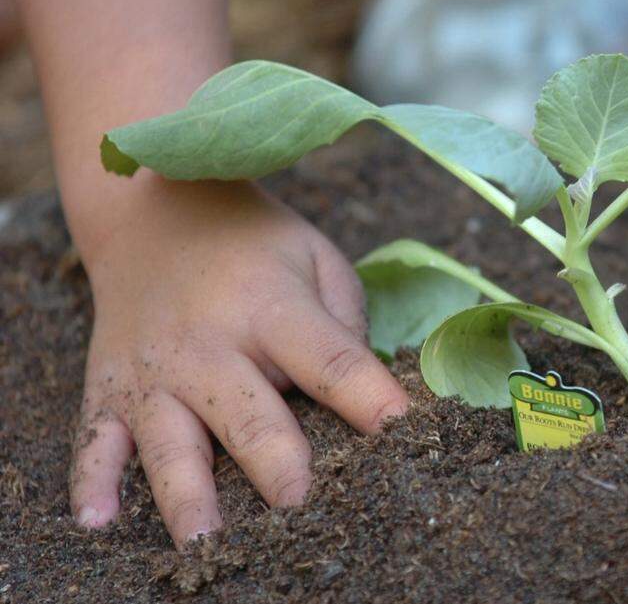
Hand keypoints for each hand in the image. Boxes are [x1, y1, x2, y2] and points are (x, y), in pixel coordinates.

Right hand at [70, 178, 407, 546]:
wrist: (152, 212)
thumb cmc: (254, 245)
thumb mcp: (315, 257)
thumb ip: (345, 323)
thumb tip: (368, 396)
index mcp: (271, 309)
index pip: (330, 361)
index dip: (370, 398)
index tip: (403, 433)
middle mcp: (208, 345)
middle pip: (249, 418)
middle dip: (278, 470)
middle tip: (304, 512)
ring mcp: (152, 372)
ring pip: (172, 446)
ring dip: (189, 500)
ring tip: (207, 547)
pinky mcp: (106, 388)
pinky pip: (95, 440)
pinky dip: (93, 481)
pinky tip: (98, 521)